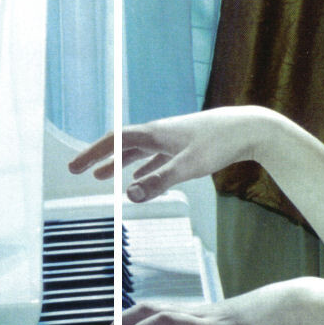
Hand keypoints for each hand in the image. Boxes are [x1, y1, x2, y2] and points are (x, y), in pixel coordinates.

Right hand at [67, 106, 284, 202]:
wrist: (249, 128)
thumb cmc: (220, 143)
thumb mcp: (188, 166)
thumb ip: (158, 182)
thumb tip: (128, 196)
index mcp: (154, 133)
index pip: (115, 140)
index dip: (93, 153)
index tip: (74, 167)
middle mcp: (159, 132)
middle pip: (122, 144)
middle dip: (99, 157)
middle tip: (79, 171)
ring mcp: (172, 138)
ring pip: (138, 151)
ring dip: (119, 163)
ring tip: (103, 177)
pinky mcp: (185, 146)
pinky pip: (155, 158)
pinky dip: (142, 168)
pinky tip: (139, 179)